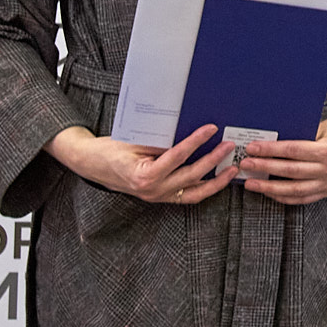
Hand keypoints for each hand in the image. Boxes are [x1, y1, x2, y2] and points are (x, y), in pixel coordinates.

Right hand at [45, 124, 234, 205]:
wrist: (93, 164)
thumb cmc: (111, 150)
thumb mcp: (134, 141)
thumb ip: (160, 140)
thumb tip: (187, 128)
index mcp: (144, 175)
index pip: (177, 156)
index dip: (196, 141)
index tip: (211, 129)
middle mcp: (152, 190)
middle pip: (191, 175)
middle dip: (213, 159)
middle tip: (229, 145)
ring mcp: (158, 197)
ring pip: (194, 192)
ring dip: (216, 181)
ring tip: (232, 167)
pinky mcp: (162, 198)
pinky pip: (188, 196)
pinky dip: (205, 188)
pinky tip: (218, 178)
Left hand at [238, 112, 326, 205]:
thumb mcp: (322, 126)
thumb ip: (300, 136)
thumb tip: (269, 141)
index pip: (293, 151)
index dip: (270, 150)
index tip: (252, 148)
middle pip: (290, 171)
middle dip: (264, 167)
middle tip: (246, 164)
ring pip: (294, 189)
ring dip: (269, 187)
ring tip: (251, 183)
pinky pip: (302, 198)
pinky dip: (284, 196)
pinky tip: (269, 192)